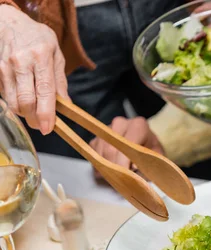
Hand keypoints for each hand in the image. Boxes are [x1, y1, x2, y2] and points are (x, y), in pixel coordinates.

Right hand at [0, 5, 68, 133]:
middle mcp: (21, 62)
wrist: (9, 22)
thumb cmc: (37, 39)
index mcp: (41, 57)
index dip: (47, 113)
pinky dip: (15, 104)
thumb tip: (67, 104)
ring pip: (13, 102)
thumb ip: (61, 80)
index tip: (50, 128)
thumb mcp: (56, 54)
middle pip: (26, 101)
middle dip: (35, 119)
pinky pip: (5, 96)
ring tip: (35, 115)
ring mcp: (5, 67)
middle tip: (43, 126)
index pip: (45, 91)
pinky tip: (23, 102)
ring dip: (25, 114)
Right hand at [90, 117, 163, 178]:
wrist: (145, 141)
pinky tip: (112, 171)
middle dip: (114, 168)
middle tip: (121, 180)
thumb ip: (147, 161)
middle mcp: (120, 123)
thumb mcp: (156, 156)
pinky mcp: (96, 138)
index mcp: (138, 125)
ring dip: (107, 168)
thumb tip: (132, 168)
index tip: (125, 177)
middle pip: (110, 149)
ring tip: (119, 176)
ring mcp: (106, 129)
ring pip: (99, 153)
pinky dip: (101, 167)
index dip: (124, 163)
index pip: (125, 144)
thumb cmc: (151, 149)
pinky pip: (93, 155)